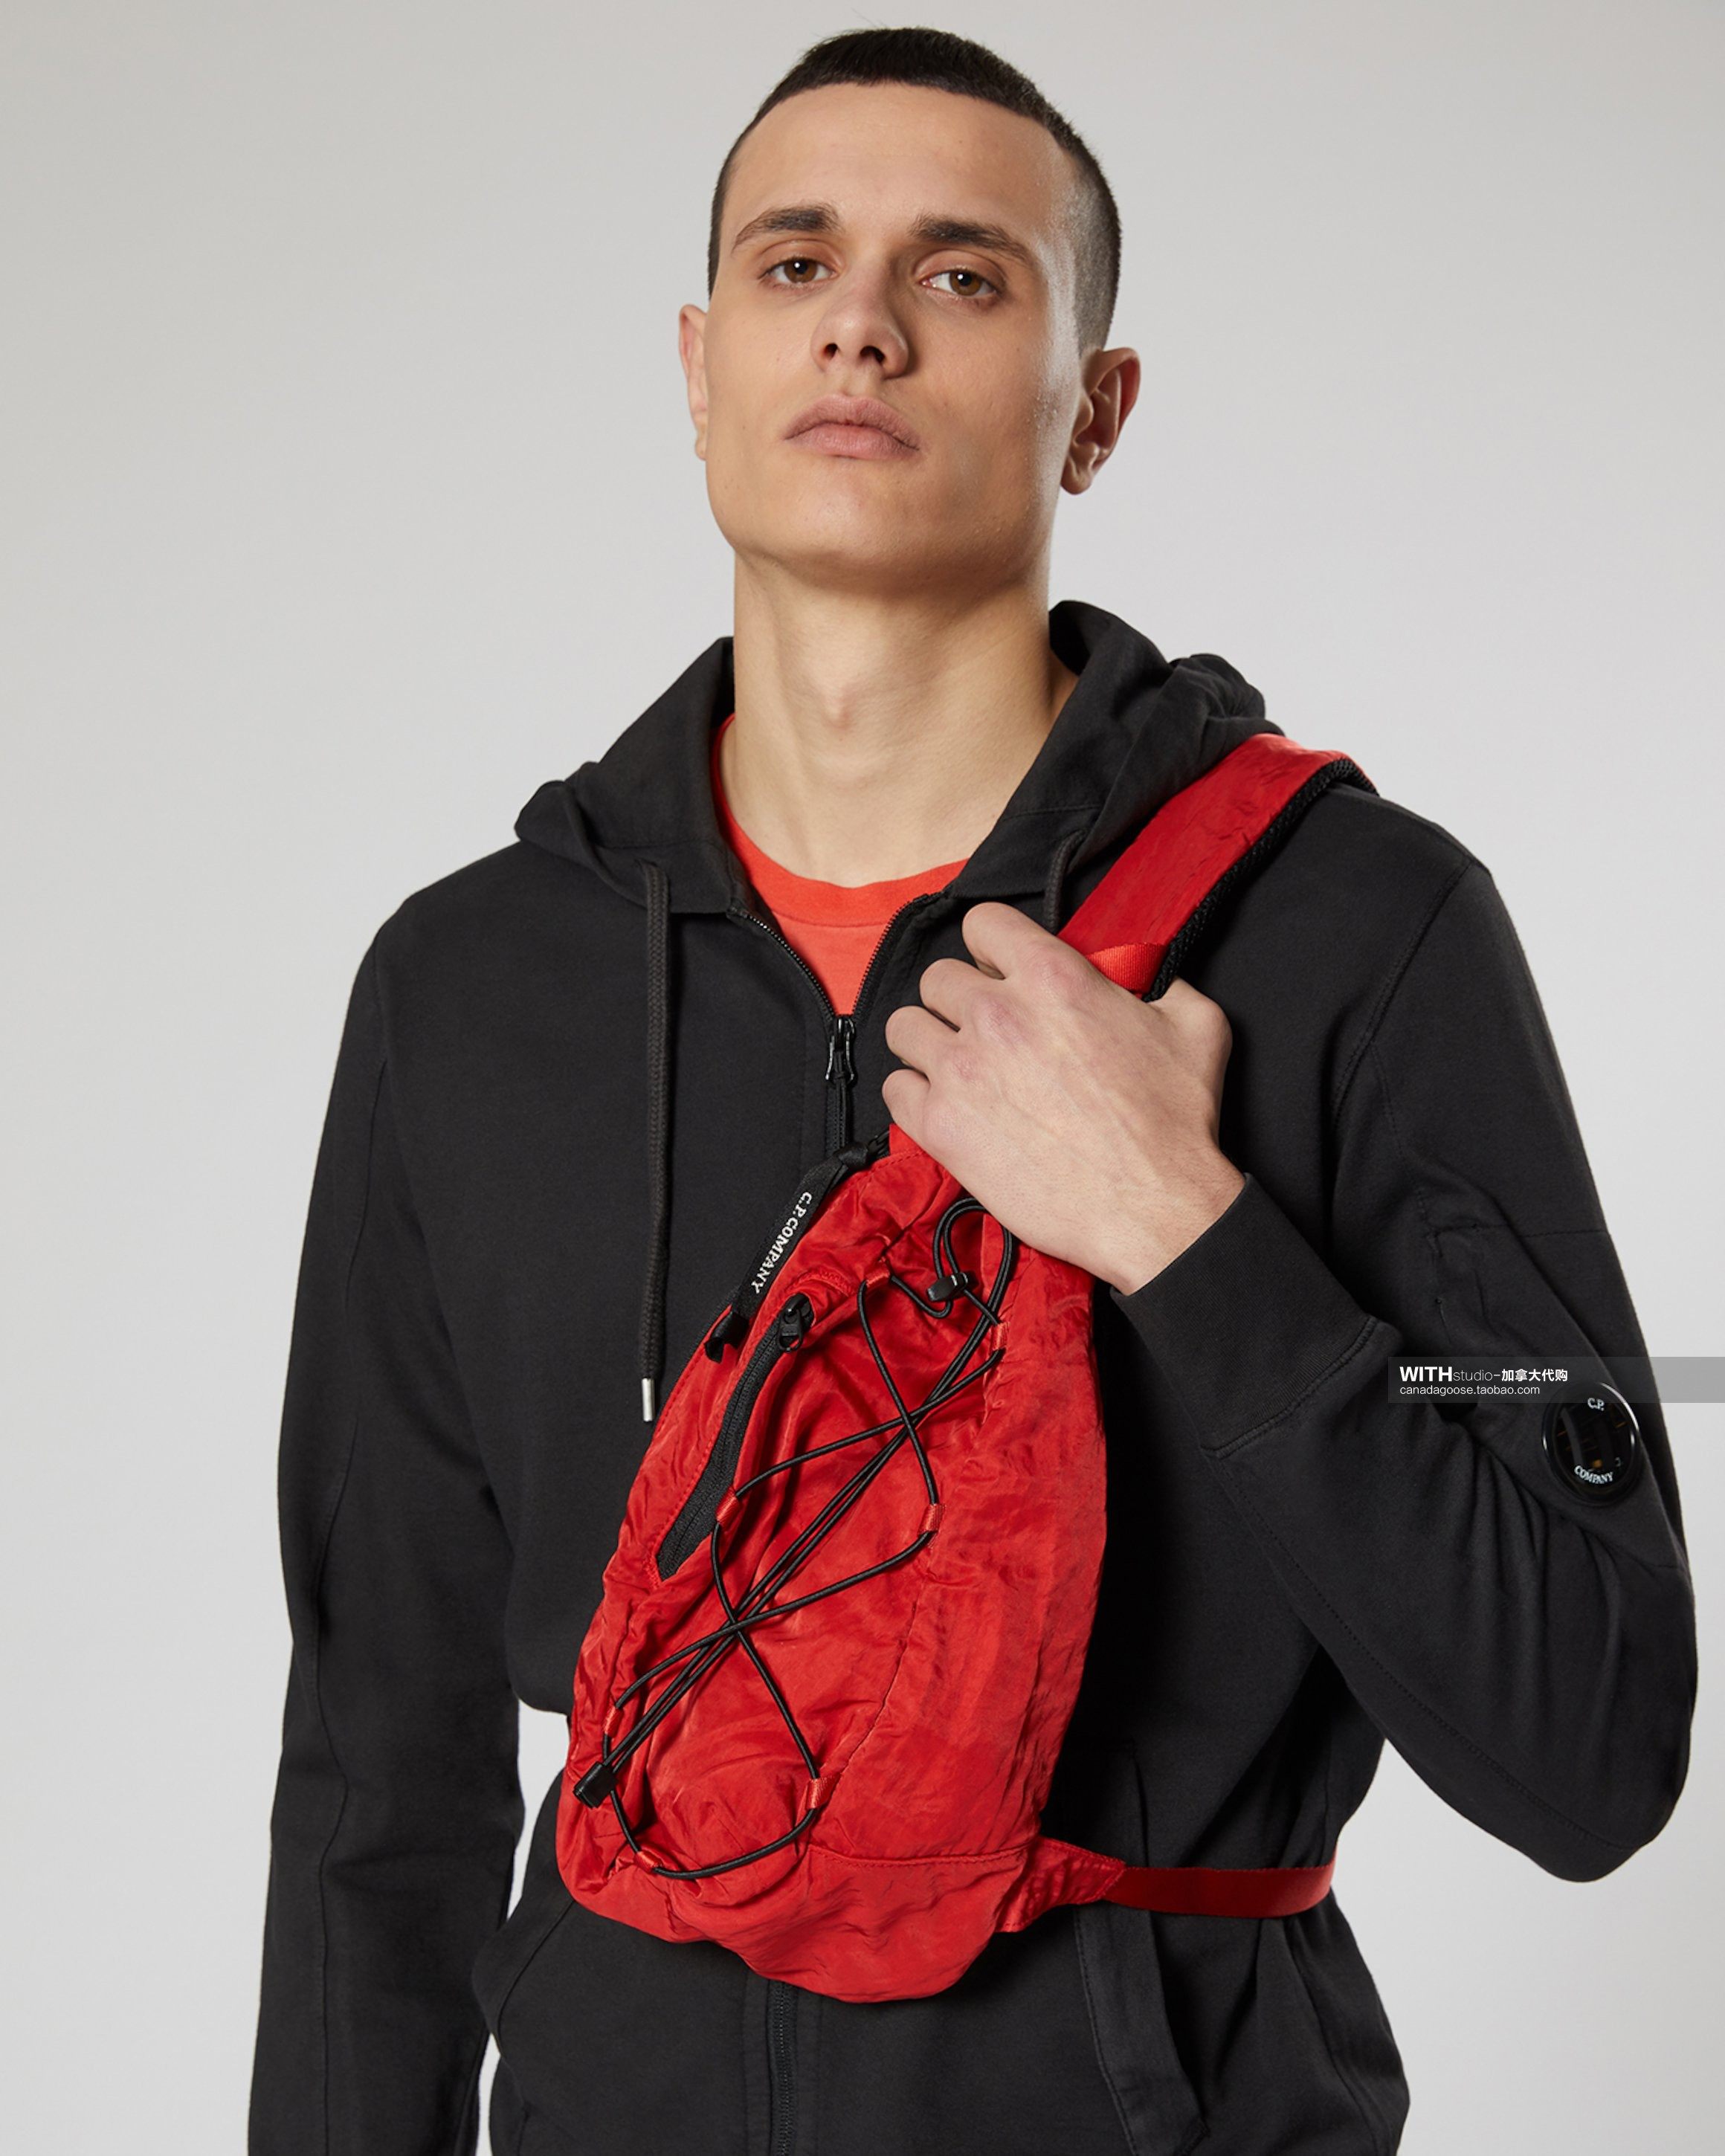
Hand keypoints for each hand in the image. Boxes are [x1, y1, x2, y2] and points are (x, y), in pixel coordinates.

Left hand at [880, 902, 1246, 1293]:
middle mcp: (998, 1014)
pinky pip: (894, 1088)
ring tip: (952, 1063)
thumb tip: (1152, 980)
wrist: (1153, 1206)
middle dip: (957, 999)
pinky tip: (942, 1104)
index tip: (997, 969)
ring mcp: (962, 1069)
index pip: (983, 924)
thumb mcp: (1195, 1028)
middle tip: (981, 1028)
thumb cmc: (1174, 1124)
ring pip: (903, 1027)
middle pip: (936, 977)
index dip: (990, 947)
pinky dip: (913, 1093)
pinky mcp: (941, 1125)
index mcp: (1053, 978)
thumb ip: (1166, 987)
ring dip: (925, 1041)